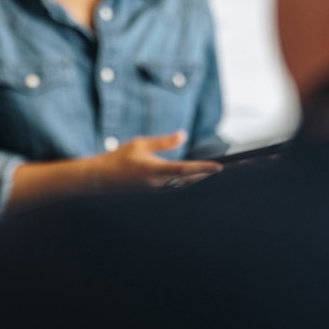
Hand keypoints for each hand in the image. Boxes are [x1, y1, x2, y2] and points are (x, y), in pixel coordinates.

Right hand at [87, 132, 222, 191]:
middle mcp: (158, 183)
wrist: (102, 178)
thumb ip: (163, 142)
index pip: (185, 170)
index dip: (204, 169)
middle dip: (207, 174)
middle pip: (190, 180)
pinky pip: (177, 188)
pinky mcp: (155, 192)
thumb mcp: (140, 144)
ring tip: (216, 172)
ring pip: (185, 185)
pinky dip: (188, 182)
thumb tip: (183, 136)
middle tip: (226, 168)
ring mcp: (157, 190)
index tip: (220, 167)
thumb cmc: (119, 158)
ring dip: (199, 179)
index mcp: (154, 170)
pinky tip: (196, 177)